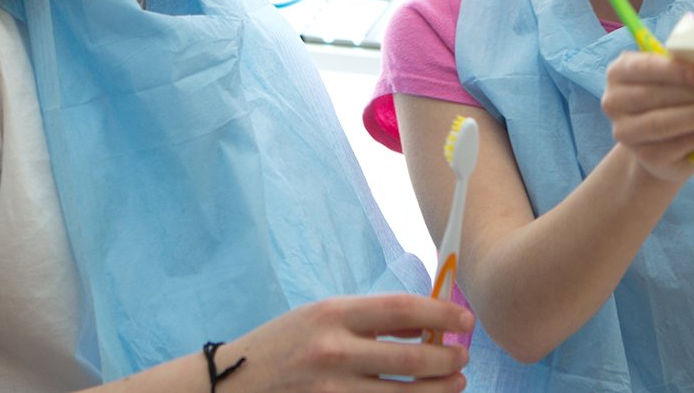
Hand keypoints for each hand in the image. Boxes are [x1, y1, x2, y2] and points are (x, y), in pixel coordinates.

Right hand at [220, 294, 472, 392]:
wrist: (226, 386)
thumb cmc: (279, 347)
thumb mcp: (319, 318)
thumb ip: (370, 320)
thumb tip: (424, 323)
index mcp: (332, 315)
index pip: (404, 308)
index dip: (443, 313)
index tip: (466, 320)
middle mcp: (333, 352)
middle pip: (413, 356)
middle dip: (448, 359)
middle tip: (463, 359)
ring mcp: (331, 392)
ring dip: (438, 391)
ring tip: (454, 385)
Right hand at [601, 52, 693, 184]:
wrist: (660, 143)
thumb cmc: (669, 100)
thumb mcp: (671, 78)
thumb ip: (684, 69)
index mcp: (618, 72)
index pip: (644, 67)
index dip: (673, 71)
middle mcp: (613, 102)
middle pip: (656, 96)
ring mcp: (626, 133)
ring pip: (665, 123)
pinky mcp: (646, 157)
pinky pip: (678, 144)